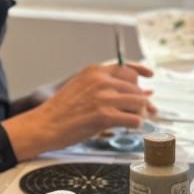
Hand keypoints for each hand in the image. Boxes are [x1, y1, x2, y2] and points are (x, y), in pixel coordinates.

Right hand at [4, 62, 153, 159]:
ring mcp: (103, 98)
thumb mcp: (81, 87)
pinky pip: (134, 119)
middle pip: (135, 87)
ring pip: (139, 102)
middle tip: (146, 109)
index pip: (126, 67)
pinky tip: (130, 126)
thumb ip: (104, 86)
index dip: (141, 71)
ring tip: (135, 119)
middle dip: (143, 99)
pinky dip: (136, 124)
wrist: (44, 125)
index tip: (149, 75)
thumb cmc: (60, 110)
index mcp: (94, 71)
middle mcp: (101, 81)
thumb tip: (132, 91)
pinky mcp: (104, 116)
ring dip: (141, 113)